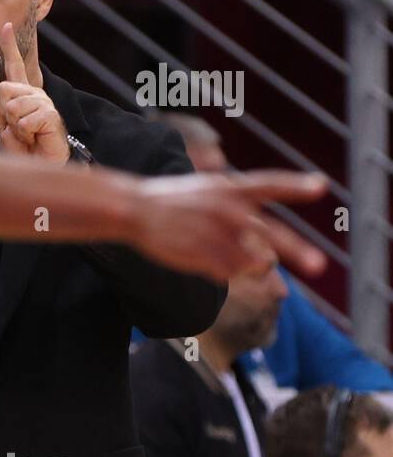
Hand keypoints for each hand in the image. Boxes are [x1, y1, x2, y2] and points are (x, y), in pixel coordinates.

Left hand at [0, 22, 67, 161]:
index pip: (14, 67)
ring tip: (27, 136)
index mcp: (21, 96)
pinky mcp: (51, 116)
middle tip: (17, 130)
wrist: (40, 169)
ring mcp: (43, 104)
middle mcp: (34, 95)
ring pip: (13, 106)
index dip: (9, 47)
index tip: (6, 26)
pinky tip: (35, 138)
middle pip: (5, 89)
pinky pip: (26, 120)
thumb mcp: (4, 130)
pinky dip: (25, 134)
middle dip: (4, 113)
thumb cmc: (23, 153)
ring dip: (15, 127)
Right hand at [130, 170, 327, 280]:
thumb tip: (268, 258)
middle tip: (319, 267)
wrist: (134, 209)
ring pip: (252, 260)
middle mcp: (227, 210)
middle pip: (271, 234)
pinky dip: (223, 271)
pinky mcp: (202, 255)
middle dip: (297, 251)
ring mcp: (215, 234)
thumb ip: (241, 212)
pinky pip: (229, 273)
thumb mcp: (208, 190)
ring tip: (220, 250)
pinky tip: (202, 256)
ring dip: (248, 264)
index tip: (321, 187)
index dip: (296, 186)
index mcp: (229, 188)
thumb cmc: (173, 200)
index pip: (269, 184)